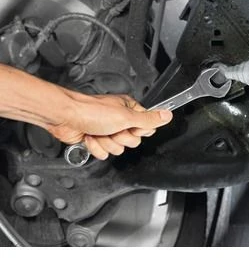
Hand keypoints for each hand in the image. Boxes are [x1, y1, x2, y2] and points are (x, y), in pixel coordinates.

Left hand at [46, 93, 171, 159]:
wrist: (65, 118)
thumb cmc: (91, 111)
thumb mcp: (126, 116)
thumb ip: (149, 119)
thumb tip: (167, 116)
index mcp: (129, 109)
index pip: (146, 127)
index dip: (138, 131)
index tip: (129, 126)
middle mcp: (119, 119)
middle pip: (132, 141)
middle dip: (120, 138)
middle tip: (111, 129)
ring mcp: (107, 130)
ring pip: (118, 149)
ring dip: (107, 143)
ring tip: (98, 132)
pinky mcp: (96, 140)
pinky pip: (104, 153)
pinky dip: (96, 147)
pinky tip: (90, 137)